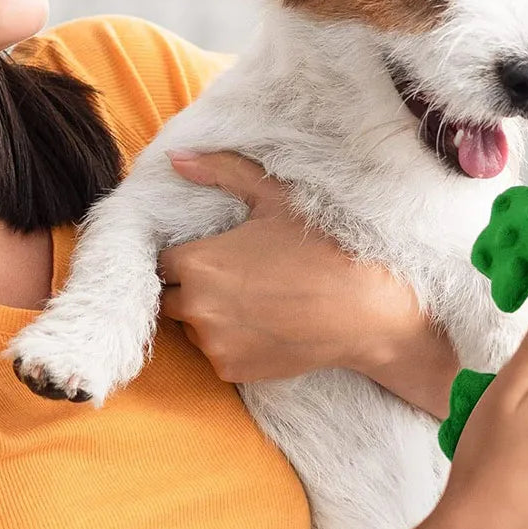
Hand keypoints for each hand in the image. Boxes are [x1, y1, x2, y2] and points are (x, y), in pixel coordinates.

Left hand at [159, 151, 440, 385]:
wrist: (366, 311)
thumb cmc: (323, 250)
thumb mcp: (276, 199)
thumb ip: (222, 172)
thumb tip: (174, 158)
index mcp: (198, 262)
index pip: (161, 262)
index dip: (187, 257)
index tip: (215, 256)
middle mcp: (196, 306)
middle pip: (170, 297)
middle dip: (192, 288)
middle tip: (237, 279)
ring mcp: (213, 343)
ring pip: (192, 328)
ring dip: (210, 317)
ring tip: (255, 303)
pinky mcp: (231, 370)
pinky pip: (216, 354)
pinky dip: (232, 343)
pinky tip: (265, 327)